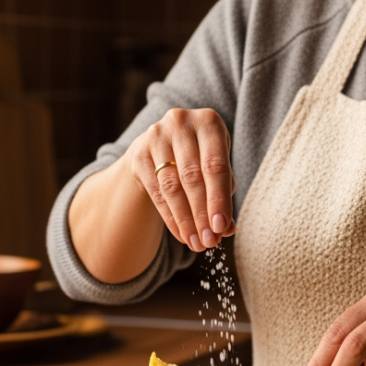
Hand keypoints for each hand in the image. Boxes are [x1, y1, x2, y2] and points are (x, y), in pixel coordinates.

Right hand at [126, 108, 235, 251]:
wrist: (163, 143)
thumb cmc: (200, 156)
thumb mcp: (216, 166)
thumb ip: (224, 193)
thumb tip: (227, 229)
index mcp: (208, 122)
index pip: (215, 166)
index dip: (219, 199)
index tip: (221, 228)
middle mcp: (180, 123)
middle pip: (192, 177)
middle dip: (202, 214)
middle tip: (209, 242)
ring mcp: (156, 136)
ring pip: (172, 187)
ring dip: (185, 220)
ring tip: (196, 243)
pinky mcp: (138, 154)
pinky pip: (156, 192)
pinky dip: (171, 217)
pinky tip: (181, 234)